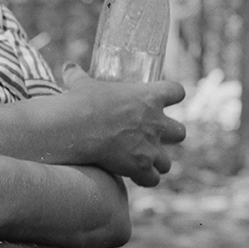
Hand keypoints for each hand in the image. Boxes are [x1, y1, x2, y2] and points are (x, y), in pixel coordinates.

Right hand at [57, 64, 185, 185]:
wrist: (77, 128)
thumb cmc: (82, 102)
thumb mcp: (82, 84)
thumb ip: (79, 76)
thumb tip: (68, 67)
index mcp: (149, 97)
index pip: (177, 92)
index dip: (173, 95)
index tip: (165, 98)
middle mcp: (156, 123)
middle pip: (180, 132)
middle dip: (170, 136)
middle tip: (153, 136)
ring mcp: (151, 147)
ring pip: (167, 162)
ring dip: (156, 163)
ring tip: (141, 162)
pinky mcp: (141, 166)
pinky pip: (153, 180)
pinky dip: (144, 179)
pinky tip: (133, 177)